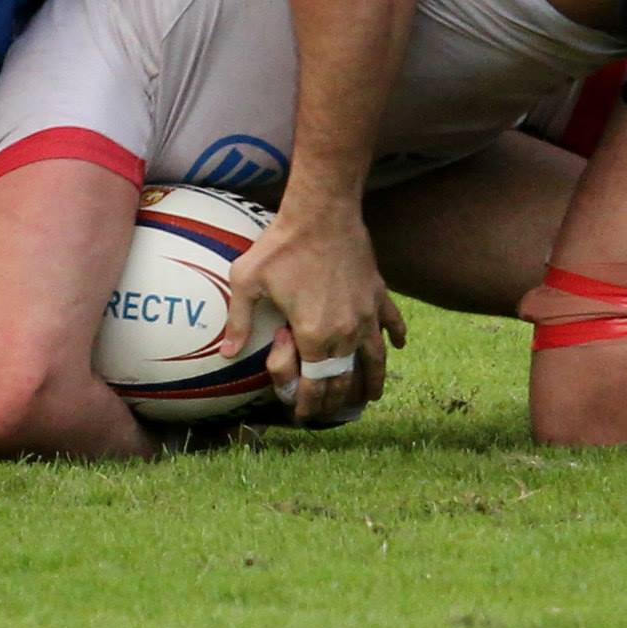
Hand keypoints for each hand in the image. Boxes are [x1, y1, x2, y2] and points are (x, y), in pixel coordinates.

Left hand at [220, 204, 406, 422]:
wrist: (322, 211)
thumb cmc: (281, 245)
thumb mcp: (247, 281)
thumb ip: (239, 322)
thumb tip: (227, 353)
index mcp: (313, 335)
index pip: (315, 384)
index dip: (309, 405)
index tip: (303, 416)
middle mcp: (345, 331)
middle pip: (345, 378)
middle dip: (337, 401)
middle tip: (330, 413)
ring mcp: (366, 313)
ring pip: (375, 358)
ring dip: (374, 380)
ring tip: (373, 396)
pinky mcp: (377, 292)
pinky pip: (392, 322)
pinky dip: (396, 336)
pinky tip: (398, 346)